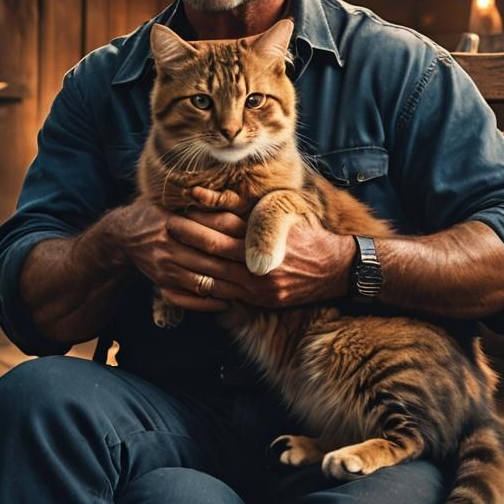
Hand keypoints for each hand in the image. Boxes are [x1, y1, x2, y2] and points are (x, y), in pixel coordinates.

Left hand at [156, 187, 355, 311]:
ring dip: (188, 263)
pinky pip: (222, 297)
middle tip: (165, 226)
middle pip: (214, 248)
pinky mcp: (260, 300)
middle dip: (188, 236)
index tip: (182, 208)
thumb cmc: (311, 236)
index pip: (225, 224)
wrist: (338, 269)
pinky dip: (198, 290)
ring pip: (214, 274)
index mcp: (267, 235)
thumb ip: (260, 213)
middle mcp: (261, 262)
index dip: (201, 217)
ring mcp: (259, 285)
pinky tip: (179, 285)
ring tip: (167, 253)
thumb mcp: (289, 214)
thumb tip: (226, 203)